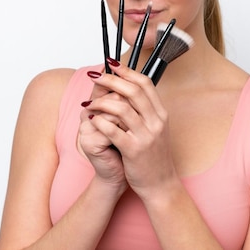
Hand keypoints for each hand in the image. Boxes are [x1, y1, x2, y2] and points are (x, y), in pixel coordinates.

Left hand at [83, 59, 177, 199]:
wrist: (161, 184)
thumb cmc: (153, 156)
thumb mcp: (155, 129)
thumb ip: (145, 111)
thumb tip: (127, 90)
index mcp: (161, 114)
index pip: (145, 83)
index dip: (127, 71)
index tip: (112, 64)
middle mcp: (156, 121)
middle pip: (132, 90)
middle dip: (111, 80)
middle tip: (94, 76)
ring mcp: (146, 136)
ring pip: (121, 108)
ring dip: (100, 102)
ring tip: (89, 103)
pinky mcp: (134, 150)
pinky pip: (113, 130)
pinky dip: (99, 121)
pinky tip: (91, 119)